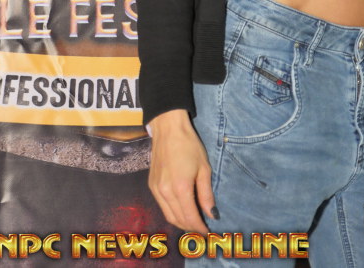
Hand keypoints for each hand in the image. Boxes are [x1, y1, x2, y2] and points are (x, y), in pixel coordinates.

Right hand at [148, 109, 215, 231]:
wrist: (168, 129)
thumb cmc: (190, 146)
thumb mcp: (204, 168)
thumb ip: (206, 194)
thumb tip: (212, 214)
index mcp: (180, 188)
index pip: (190, 217)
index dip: (199, 228)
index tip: (208, 233)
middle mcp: (165, 193)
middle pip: (178, 219)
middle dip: (191, 227)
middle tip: (202, 229)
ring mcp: (156, 190)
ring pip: (168, 215)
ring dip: (181, 222)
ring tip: (193, 223)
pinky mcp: (151, 186)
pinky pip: (162, 206)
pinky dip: (172, 213)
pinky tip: (181, 210)